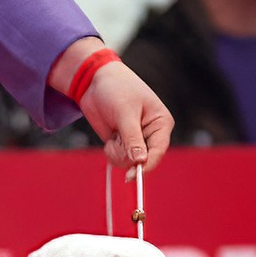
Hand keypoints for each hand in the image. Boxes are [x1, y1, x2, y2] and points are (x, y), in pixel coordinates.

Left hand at [74, 55, 174, 170]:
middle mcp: (152, 134)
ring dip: (117, 152)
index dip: (146, 164)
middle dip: (126, 153)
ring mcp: (137, 140)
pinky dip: (111, 151)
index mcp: (161, 123)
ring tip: (113, 133)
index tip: (132, 175)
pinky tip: (110, 135)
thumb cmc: (116, 88)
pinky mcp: (123, 143)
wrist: (94, 81)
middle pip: (143, 159)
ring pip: (129, 162)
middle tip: (116, 137)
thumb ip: (132, 138)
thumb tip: (140, 161)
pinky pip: (118, 159)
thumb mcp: (125, 113)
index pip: (158, 150)